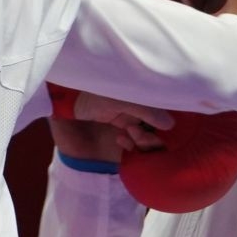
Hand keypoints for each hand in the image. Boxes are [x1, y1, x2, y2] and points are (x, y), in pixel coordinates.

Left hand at [48, 90, 174, 163]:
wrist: (66, 100)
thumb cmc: (94, 92)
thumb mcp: (122, 100)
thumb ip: (146, 111)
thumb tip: (170, 125)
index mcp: (145, 96)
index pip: (166, 114)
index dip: (167, 126)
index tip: (161, 130)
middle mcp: (142, 108)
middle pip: (160, 130)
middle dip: (152, 136)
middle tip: (137, 134)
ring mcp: (131, 119)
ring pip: (147, 138)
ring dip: (142, 141)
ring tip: (129, 135)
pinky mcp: (120, 129)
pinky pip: (134, 143)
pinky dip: (131, 145)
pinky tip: (120, 139)